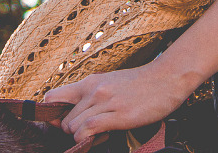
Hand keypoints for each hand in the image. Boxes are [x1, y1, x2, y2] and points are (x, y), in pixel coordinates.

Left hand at [42, 63, 189, 144]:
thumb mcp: (109, 82)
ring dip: (81, 136)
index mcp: (89, 82)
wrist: (166, 78)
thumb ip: (92, 94)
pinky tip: (97, 138)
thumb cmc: (139, 84)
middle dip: (71, 131)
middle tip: (87, 134)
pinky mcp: (119, 114)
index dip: (51, 114)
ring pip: (74, 125)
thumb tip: (77, 113)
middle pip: (64, 118)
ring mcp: (106, 102)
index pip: (53, 97)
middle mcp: (93, 90)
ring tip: (96, 136)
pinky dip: (87, 138)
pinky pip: (90, 128)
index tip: (60, 123)